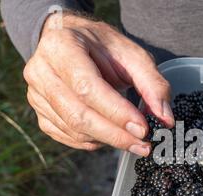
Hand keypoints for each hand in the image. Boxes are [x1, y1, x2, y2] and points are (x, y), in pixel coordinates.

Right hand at [24, 12, 173, 155]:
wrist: (73, 41)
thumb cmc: (104, 48)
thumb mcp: (133, 55)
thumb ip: (153, 85)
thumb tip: (165, 119)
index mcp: (61, 47)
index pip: (87, 87)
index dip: (116, 112)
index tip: (143, 129)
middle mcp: (41, 71)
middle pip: (77, 114)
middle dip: (115, 135)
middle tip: (143, 146)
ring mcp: (37, 95)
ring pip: (73, 129)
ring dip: (107, 140)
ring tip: (132, 138)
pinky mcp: (40, 113)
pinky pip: (67, 136)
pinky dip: (93, 142)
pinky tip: (111, 135)